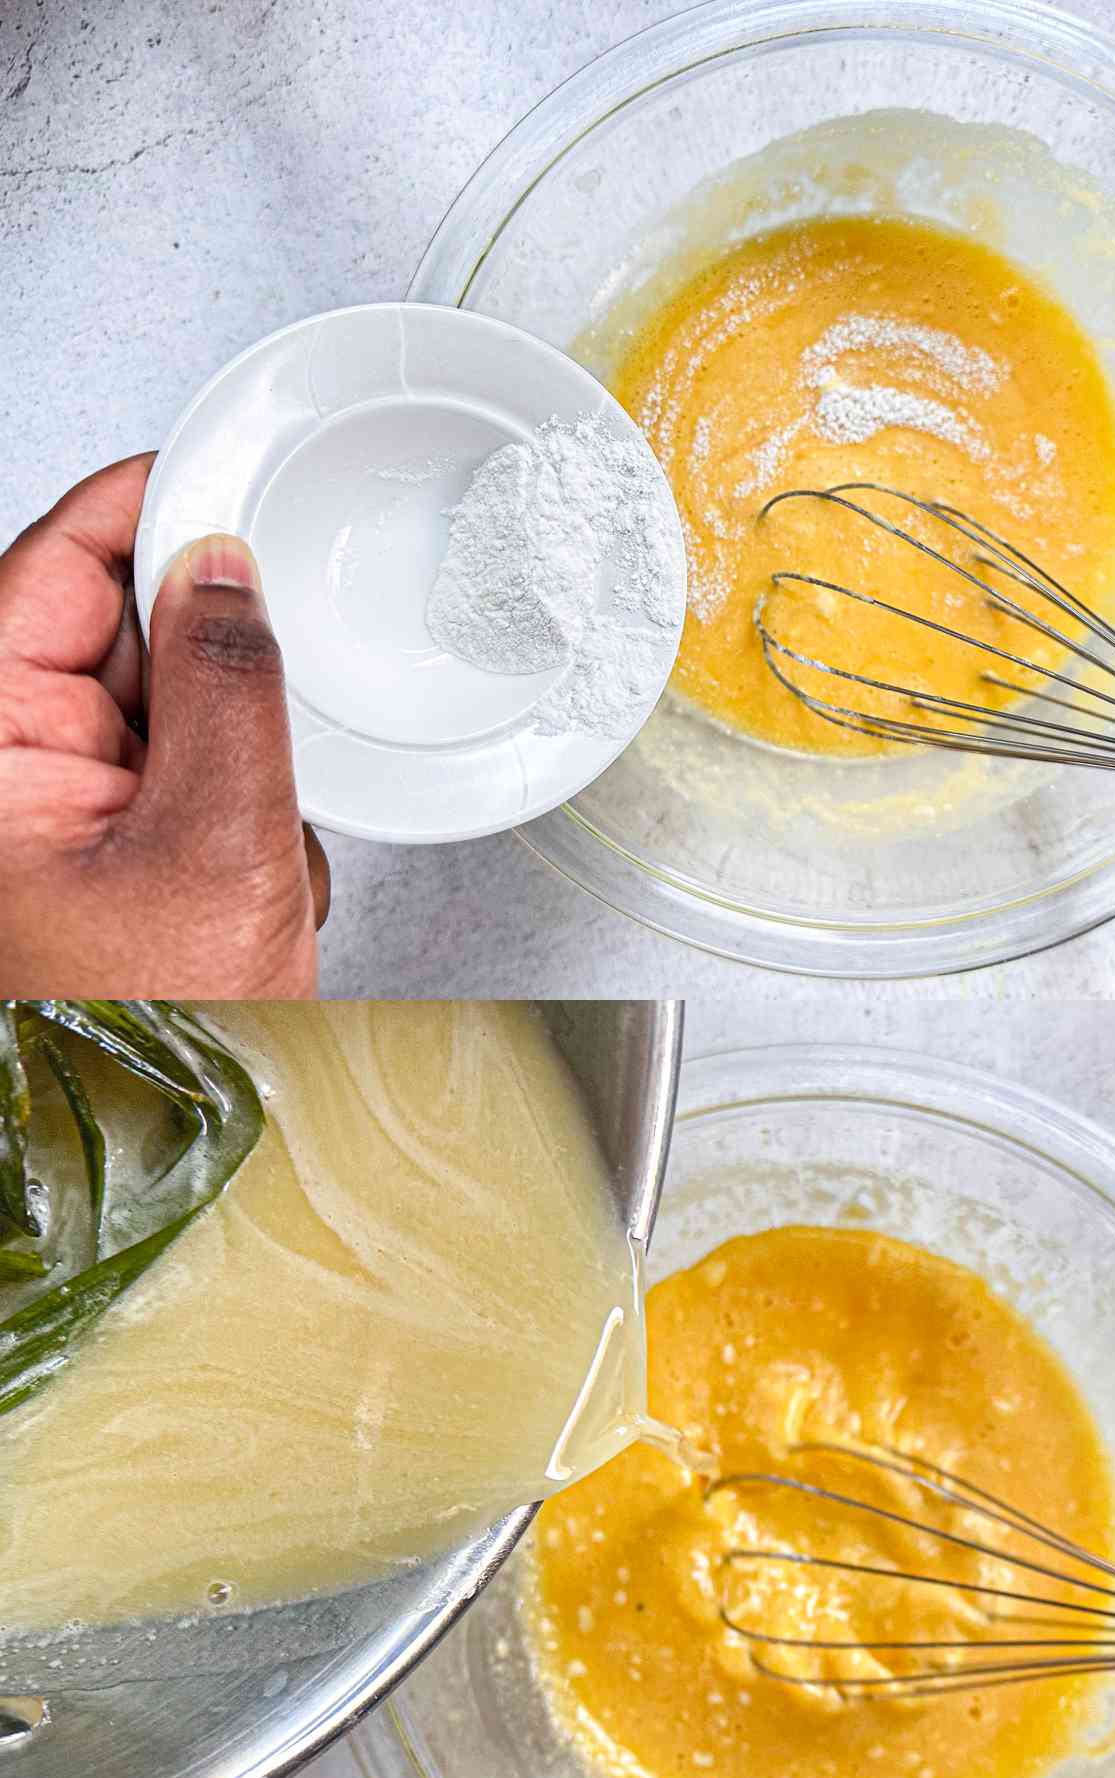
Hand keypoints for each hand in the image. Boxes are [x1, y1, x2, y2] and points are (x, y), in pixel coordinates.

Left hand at [0, 455, 329, 997]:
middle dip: (226, 680)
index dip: (162, 502)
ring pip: (186, 704)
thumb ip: (229, 687)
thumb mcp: (212, 849)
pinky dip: (250, 817)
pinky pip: (203, 774)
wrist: (158, 1141)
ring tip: (253, 857)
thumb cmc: (131, 1033)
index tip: (246, 474)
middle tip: (265, 744)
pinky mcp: (114, 840)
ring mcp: (66, 798)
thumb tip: (227, 566)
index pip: (68, 555)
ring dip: (250, 767)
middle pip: (133, 625)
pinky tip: (250, 886)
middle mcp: (15, 755)